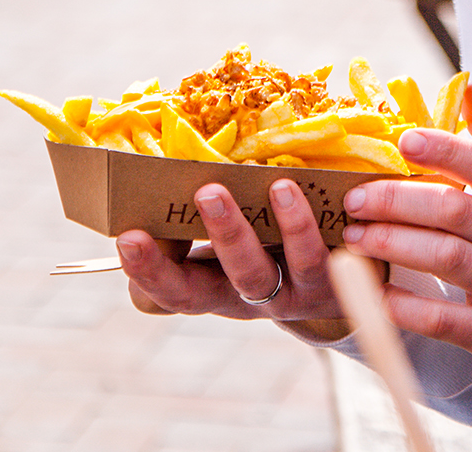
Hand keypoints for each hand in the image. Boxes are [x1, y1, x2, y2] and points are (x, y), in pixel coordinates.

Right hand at [116, 177, 342, 325]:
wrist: (329, 289)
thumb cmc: (256, 246)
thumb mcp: (219, 242)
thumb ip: (188, 222)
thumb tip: (152, 176)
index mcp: (216, 287)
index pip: (176, 290)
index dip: (150, 271)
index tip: (128, 236)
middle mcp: (256, 296)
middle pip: (236, 280)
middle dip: (222, 235)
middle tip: (206, 192)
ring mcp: (302, 291)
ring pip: (299, 265)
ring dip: (289, 226)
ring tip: (280, 186)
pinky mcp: (342, 277)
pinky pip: (344, 255)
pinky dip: (341, 226)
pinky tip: (341, 195)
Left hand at [339, 82, 471, 384]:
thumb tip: (469, 86)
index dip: (448, 151)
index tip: (405, 141)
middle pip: (461, 211)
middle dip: (402, 200)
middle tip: (356, 197)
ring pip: (451, 260)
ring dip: (396, 245)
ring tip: (356, 237)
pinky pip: (449, 321)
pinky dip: (410, 308)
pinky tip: (379, 293)